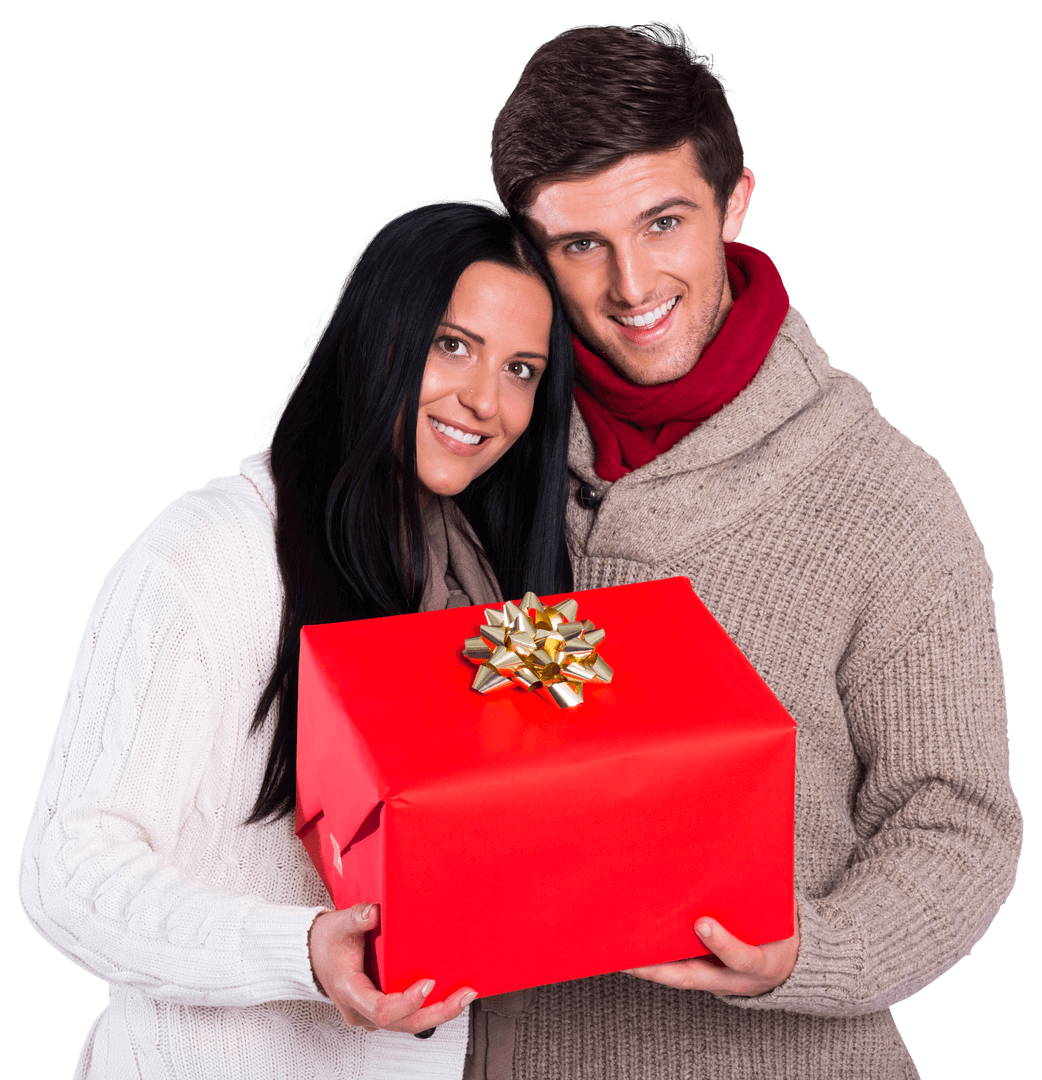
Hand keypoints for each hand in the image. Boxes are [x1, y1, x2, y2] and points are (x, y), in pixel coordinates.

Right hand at [308, 903, 476, 1032]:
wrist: (314, 953)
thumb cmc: (327, 942)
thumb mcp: (339, 924)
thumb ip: (357, 918)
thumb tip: (374, 912)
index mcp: (351, 992)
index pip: (383, 1010)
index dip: (408, 1002)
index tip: (427, 983)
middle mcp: (362, 1011)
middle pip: (404, 1024)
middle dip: (438, 1012)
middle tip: (464, 995)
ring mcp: (371, 1015)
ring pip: (408, 1024)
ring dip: (438, 1012)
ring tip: (464, 994)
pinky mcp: (380, 1010)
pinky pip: (407, 1017)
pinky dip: (429, 1007)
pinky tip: (448, 994)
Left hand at [625, 898, 799, 997]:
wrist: (788, 967)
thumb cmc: (782, 929)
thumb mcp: (786, 918)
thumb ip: (771, 896)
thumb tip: (752, 850)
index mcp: (762, 963)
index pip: (742, 958)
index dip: (722, 943)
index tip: (702, 923)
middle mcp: (734, 980)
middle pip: (693, 978)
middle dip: (659, 969)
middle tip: (630, 955)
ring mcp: (715, 982)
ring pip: (677, 977)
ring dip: (646, 965)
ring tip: (615, 947)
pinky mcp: (701, 977)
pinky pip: (675, 971)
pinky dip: (653, 961)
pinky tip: (629, 943)